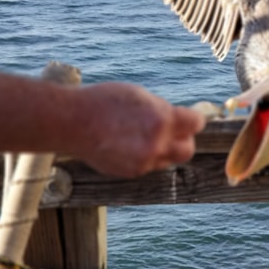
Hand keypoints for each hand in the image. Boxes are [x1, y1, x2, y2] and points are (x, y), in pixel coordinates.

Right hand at [72, 82, 206, 176]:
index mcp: (161, 120)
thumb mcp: (140, 97)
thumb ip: (163, 111)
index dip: (193, 120)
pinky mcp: (131, 172)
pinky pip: (149, 166)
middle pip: (187, 150)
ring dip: (162, 149)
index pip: (196, 124)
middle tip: (173, 131)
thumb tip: (181, 120)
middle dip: (183, 140)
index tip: (188, 118)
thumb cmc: (105, 101)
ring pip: (167, 159)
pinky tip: (128, 144)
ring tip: (142, 135)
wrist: (71, 122)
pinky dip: (145, 157)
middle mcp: (156, 144)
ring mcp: (143, 161)